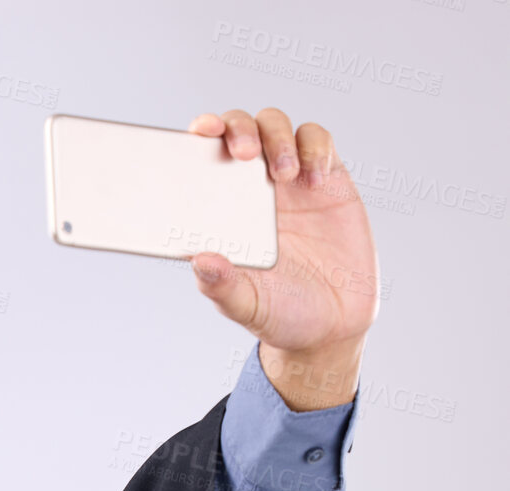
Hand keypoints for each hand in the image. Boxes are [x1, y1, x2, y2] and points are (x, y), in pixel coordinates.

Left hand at [187, 108, 378, 408]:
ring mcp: (289, 180)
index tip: (201, 131)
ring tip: (285, 174)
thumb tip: (199, 261)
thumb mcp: (246, 304)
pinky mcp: (327, 179)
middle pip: (240, 128)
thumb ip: (222, 285)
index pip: (204, 157)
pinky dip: (316, 147)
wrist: (333, 323)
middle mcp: (250, 188)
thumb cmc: (279, 312)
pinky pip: (319, 141)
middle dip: (240, 128)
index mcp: (220, 209)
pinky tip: (315, 176)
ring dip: (277, 137)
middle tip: (245, 153)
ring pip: (277, 126)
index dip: (202, 133)